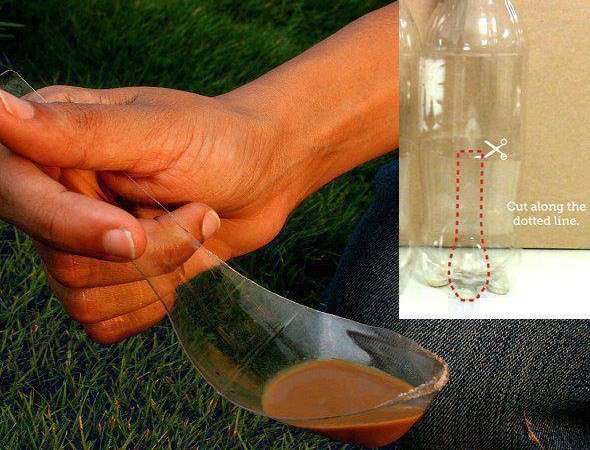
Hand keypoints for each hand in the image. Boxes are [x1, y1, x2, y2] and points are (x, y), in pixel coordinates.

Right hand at [0, 4, 398, 343]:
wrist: (266, 177)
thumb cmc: (221, 141)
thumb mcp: (157, 132)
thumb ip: (77, 132)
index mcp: (56, 145)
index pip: (18, 197)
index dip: (70, 226)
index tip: (131, 232)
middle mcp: (60, 196)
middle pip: (64, 263)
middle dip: (151, 248)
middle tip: (198, 212)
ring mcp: (85, 242)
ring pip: (85, 298)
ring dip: (160, 272)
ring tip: (196, 226)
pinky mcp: (113, 279)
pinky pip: (105, 322)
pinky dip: (152, 304)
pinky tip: (180, 267)